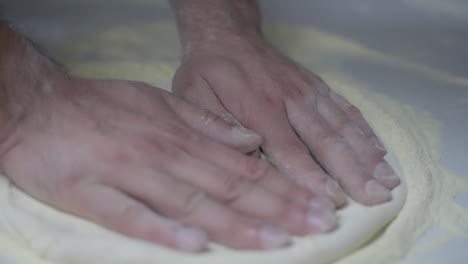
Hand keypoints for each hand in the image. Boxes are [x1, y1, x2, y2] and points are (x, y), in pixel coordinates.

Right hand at [0, 76, 337, 251]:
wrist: (38, 108)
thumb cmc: (101, 106)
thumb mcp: (158, 102)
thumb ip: (205, 122)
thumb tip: (248, 139)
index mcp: (179, 136)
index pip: (242, 166)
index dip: (283, 185)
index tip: (316, 202)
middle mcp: (163, 156)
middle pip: (228, 186)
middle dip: (278, 207)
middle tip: (318, 224)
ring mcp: (129, 177)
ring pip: (191, 204)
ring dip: (237, 224)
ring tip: (278, 241)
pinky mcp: (91, 197)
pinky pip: (131, 218)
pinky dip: (163, 232)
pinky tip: (194, 247)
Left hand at [172, 35, 399, 206]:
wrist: (227, 35)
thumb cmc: (208, 72)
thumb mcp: (193, 98)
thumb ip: (217, 126)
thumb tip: (250, 150)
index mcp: (257, 106)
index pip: (288, 148)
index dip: (311, 176)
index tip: (332, 201)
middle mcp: (289, 99)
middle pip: (325, 140)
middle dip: (352, 172)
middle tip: (375, 198)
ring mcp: (307, 91)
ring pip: (342, 126)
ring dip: (366, 155)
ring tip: (387, 180)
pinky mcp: (316, 86)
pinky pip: (345, 108)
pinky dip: (364, 131)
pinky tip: (379, 151)